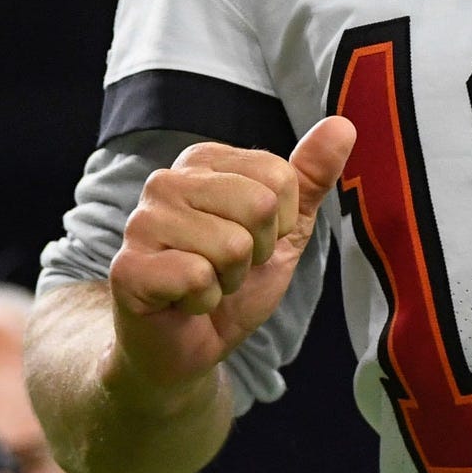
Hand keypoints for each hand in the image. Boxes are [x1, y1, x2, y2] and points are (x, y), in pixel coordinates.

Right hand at [105, 118, 355, 395]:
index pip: (280, 176)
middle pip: (259, 204)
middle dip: (257, 252)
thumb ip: (310, 178)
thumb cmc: (233, 284)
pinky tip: (184, 302)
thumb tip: (342, 124)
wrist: (188, 348)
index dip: (280, 223)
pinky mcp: (128, 267)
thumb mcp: (285, 229)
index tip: (253, 243)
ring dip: (230, 280)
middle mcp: (167, 181)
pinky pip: (198, 277)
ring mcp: (142, 222)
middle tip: (229, 269)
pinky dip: (204, 301)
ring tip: (206, 284)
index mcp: (204, 161)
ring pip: (232, 245)